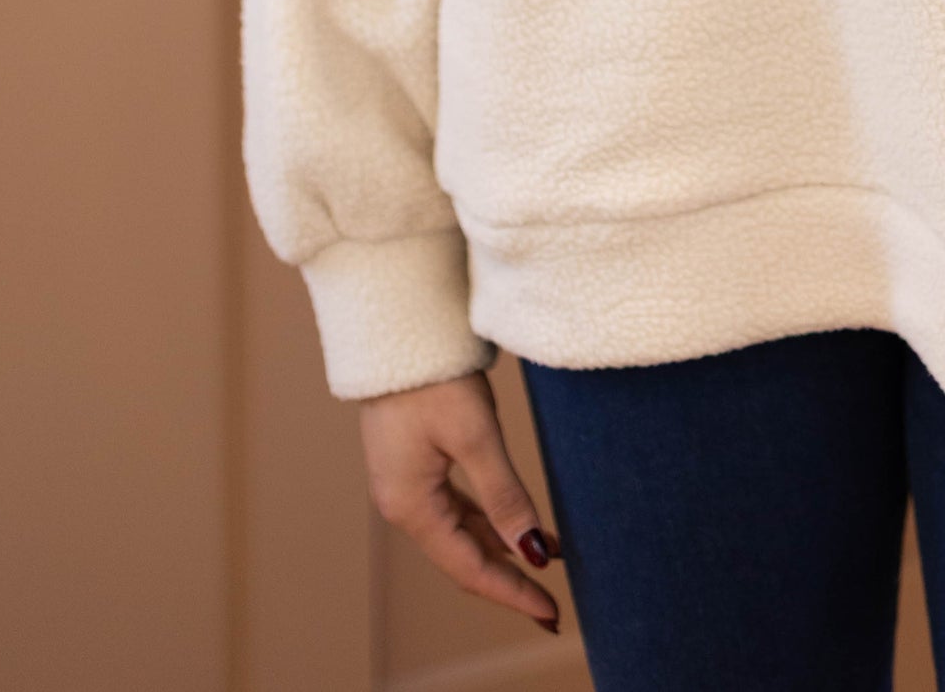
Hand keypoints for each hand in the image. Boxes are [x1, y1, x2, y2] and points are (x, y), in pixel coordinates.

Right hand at [358, 369, 562, 632]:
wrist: (392, 330)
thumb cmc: (432, 378)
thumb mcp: (475, 436)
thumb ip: (505, 497)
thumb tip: (534, 553)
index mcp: (411, 507)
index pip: (469, 568)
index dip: (512, 594)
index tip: (550, 614)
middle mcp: (404, 505)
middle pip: (463, 558)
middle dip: (509, 582)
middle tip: (552, 607)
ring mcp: (406, 484)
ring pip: (461, 534)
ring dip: (502, 550)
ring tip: (548, 563)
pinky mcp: (415, 463)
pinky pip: (455, 508)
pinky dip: (488, 522)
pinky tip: (515, 527)